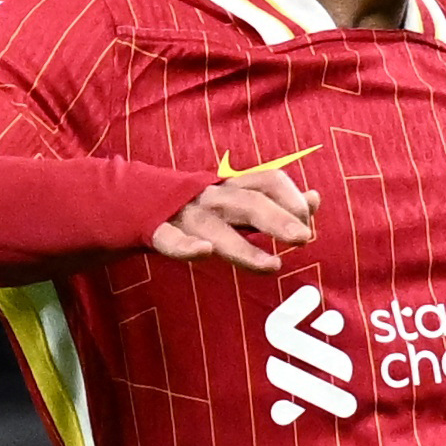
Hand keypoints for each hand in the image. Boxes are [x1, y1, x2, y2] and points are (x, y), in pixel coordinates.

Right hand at [150, 171, 317, 269]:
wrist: (130, 199)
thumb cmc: (198, 206)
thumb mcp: (237, 200)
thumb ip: (276, 202)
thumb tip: (315, 199)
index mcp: (230, 185)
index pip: (268, 180)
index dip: (291, 197)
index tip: (309, 219)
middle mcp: (211, 196)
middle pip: (248, 201)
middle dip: (277, 218)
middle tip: (304, 237)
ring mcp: (183, 213)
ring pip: (215, 226)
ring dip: (245, 246)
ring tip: (272, 265)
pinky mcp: (156, 230)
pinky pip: (170, 238)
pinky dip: (186, 246)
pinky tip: (203, 252)